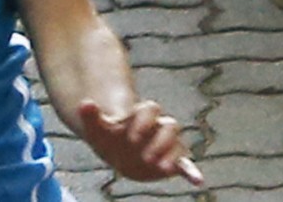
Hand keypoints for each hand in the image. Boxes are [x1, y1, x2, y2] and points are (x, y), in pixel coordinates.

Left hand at [76, 98, 203, 185]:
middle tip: (146, 156)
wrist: (117, 150)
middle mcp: (158, 127)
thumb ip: (92, 116)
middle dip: (160, 141)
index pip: (150, 109)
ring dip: (172, 155)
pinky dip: (192, 171)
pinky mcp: (170, 162)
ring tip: (162, 168)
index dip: (143, 121)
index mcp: (142, 115)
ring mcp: (165, 144)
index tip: (131, 137)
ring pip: (178, 143)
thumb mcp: (97, 128)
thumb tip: (84, 102)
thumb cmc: (108, 135)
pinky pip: (185, 164)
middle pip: (169, 125)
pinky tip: (198, 181)